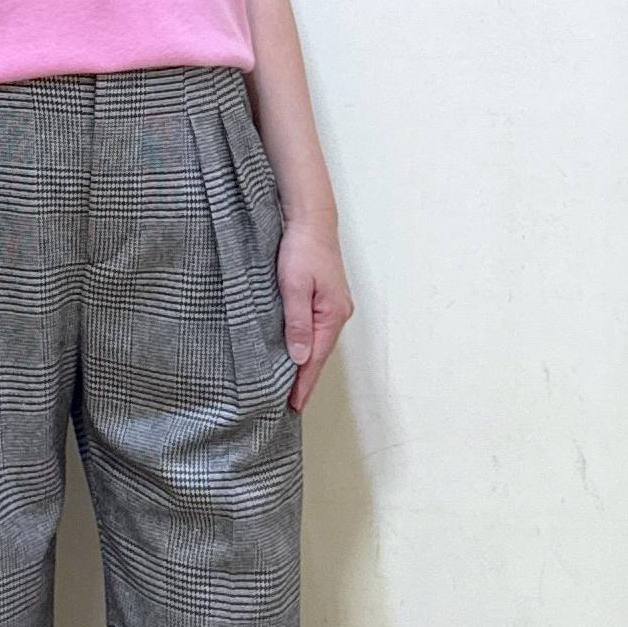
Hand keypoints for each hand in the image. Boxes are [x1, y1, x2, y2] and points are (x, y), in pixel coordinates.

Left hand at [278, 216, 353, 413]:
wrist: (311, 219)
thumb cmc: (301, 249)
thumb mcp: (294, 287)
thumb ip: (297, 323)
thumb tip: (301, 358)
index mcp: (332, 315)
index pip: (317, 359)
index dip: (305, 384)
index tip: (295, 406)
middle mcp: (338, 314)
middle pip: (320, 355)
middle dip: (306, 380)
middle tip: (290, 405)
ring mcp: (334, 306)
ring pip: (319, 343)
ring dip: (306, 364)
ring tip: (291, 386)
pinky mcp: (326, 299)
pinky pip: (316, 330)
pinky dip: (307, 346)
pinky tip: (297, 354)